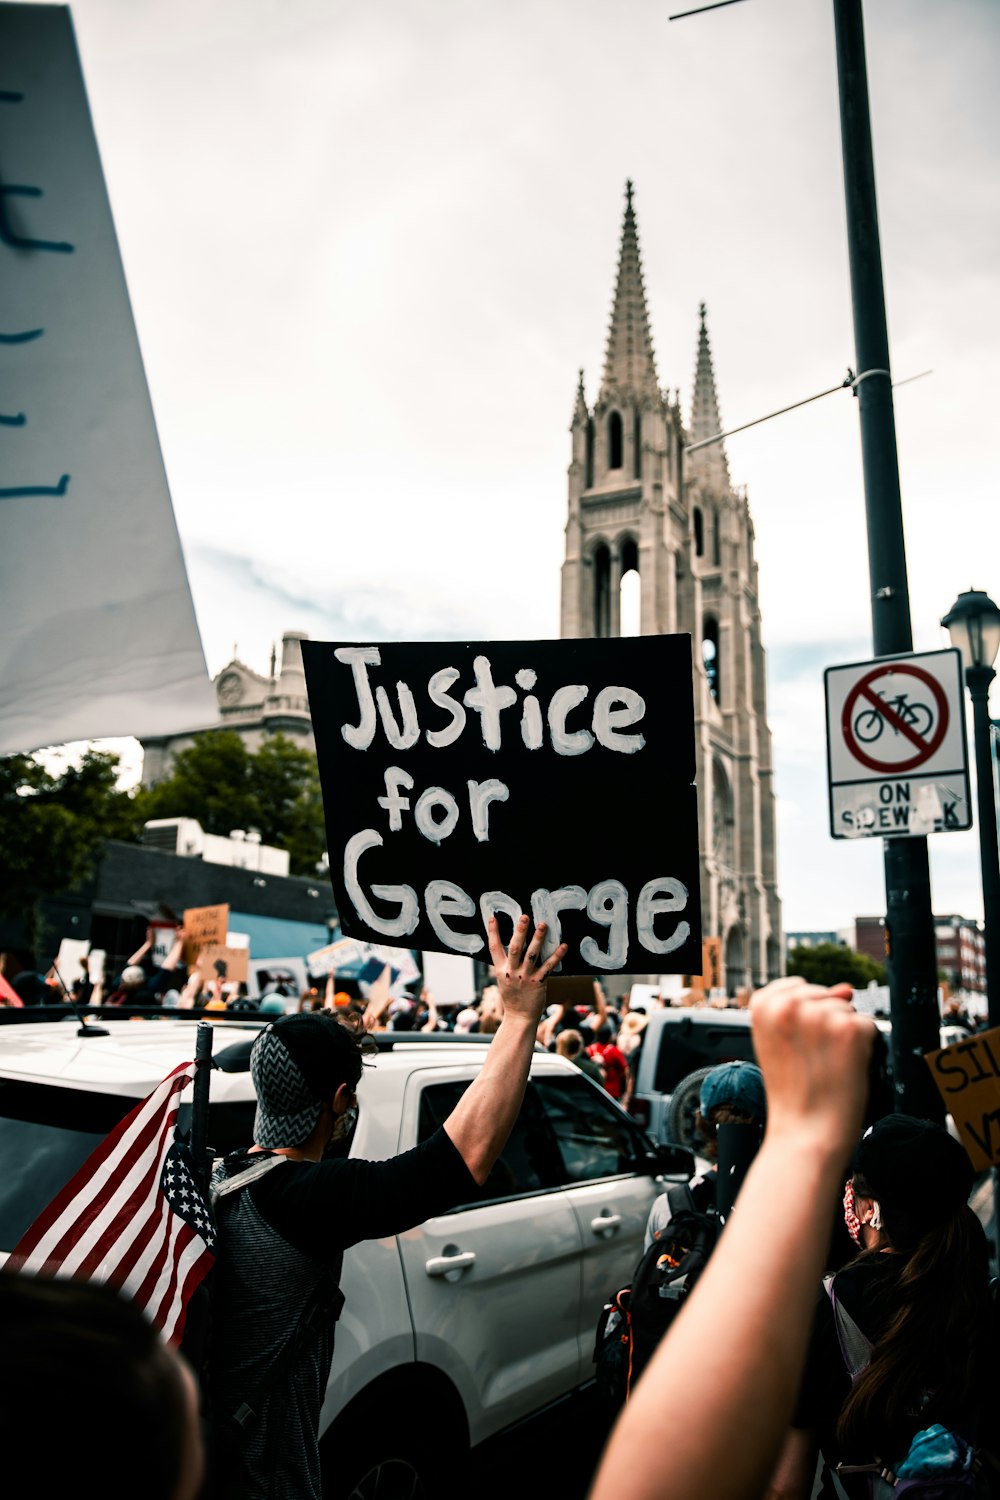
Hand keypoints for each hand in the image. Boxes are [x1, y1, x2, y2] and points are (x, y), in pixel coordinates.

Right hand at [487, 915, 566, 1025]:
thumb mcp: (503, 980)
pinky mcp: (538, 983)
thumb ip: (506, 964)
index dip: (493, 932)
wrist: (519, 1018)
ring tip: (543, 925)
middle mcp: (511, 972)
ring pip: (531, 955)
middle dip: (519, 931)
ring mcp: (525, 977)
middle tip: (525, 917)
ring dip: (537, 939)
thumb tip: (510, 946)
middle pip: (514, 948)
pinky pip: (548, 967)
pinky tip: (564, 946)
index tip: (493, 917)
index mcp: (500, 970)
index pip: (494, 948)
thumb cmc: (513, 997)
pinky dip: (556, 956)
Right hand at [750, 976, 874, 1162]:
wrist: (805, 1135)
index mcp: (763, 1004)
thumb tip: (847, 988)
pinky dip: (863, 1049)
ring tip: (826, 1067)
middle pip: (826, 997)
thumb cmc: (793, 1094)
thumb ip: (804, 1009)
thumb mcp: (781, 1042)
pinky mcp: (850, 1029)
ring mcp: (820, 1014)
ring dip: (845, 1037)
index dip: (805, 1018)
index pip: (798, 987)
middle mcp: (788, 1003)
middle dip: (827, 1025)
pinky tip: (843, 1070)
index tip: (797, 1046)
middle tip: (812, 1062)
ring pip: (848, 1011)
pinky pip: (868, 1026)